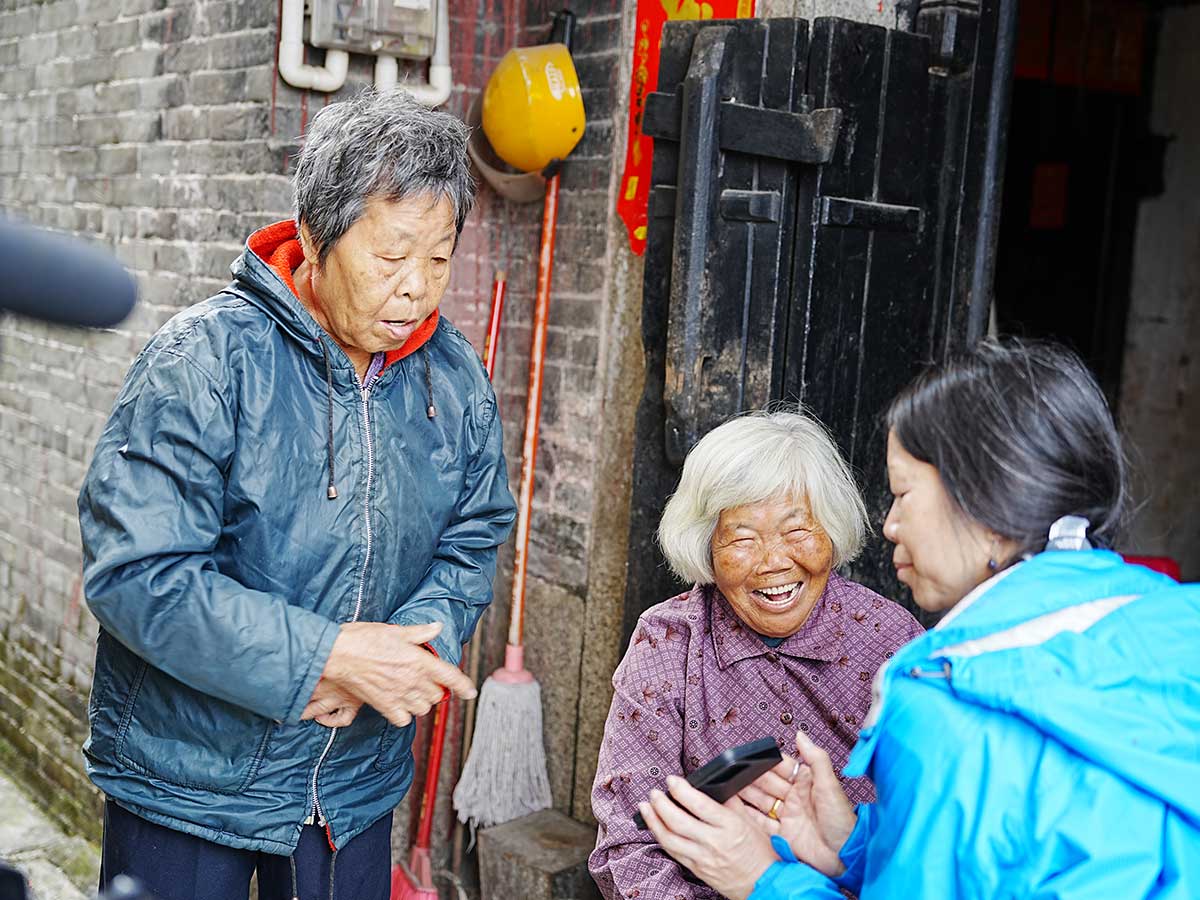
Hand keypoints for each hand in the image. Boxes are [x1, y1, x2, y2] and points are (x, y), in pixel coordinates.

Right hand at [304, 622, 475, 727]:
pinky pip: (403, 719)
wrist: (338, 655)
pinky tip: (399, 704)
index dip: (464, 685)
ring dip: (421, 701)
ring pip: (423, 708)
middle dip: (435, 688)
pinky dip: (404, 714)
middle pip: (437, 695)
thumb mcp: (396, 630)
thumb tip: (437, 627)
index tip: (470, 692)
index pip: (450, 676)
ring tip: (412, 691)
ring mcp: (399, 695)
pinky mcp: (384, 706)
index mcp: (419, 660)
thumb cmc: (363, 639)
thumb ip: (420, 632)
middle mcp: (412, 680)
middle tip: (426, 680)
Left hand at [638, 775, 779, 899]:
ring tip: (646, 807)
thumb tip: (713, 784)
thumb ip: (730, 802)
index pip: (699, 804)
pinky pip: (673, 852)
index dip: (681, 790)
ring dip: (653, 821)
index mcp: (729, 826)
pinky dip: (661, 838)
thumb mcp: (749, 821)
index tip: (671, 780)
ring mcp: (703, 858)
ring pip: (669, 838)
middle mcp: (713, 842)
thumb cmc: (760, 852)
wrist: (763, 883)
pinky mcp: (697, 869)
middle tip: (654, 792)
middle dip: (661, 804)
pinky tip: (656, 827)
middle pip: (678, 821)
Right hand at [739, 731, 857, 877]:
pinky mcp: (782, 835)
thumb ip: (816, 758)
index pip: (780, 767)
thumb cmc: (842, 821)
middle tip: (730, 772)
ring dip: (745, 795)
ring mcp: (787, 816)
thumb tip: (800, 734)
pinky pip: (761, 823)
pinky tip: (734, 810)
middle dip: (749, 777)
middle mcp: (794, 798)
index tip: (746, 756)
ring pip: (760, 801)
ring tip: (726, 787)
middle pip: (766, 783)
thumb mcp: (830, 786)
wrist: (845, 857)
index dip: (764, 762)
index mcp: (806, 783)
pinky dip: (747, 817)